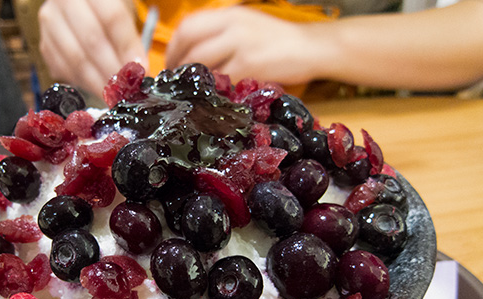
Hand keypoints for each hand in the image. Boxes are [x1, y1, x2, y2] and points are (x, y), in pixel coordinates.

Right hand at [39, 0, 146, 98]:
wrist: (80, 6)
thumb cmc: (107, 8)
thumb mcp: (123, 10)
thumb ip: (131, 36)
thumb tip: (139, 69)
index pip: (112, 18)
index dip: (127, 47)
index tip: (140, 69)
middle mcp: (64, 2)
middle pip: (92, 40)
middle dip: (113, 70)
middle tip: (128, 88)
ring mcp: (50, 23)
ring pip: (75, 59)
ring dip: (99, 82)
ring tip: (115, 94)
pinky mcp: (45, 44)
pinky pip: (63, 70)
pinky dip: (83, 84)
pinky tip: (99, 89)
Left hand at [165, 7, 327, 85]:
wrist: (311, 47)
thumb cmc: (278, 41)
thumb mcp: (247, 27)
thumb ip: (221, 36)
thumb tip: (192, 56)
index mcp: (229, 15)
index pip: (187, 28)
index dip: (173, 49)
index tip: (171, 65)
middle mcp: (232, 26)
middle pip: (190, 46)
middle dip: (178, 68)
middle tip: (178, 84)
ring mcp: (241, 45)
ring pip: (202, 65)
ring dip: (194, 83)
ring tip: (194, 93)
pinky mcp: (250, 65)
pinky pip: (222, 81)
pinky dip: (214, 92)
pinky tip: (214, 99)